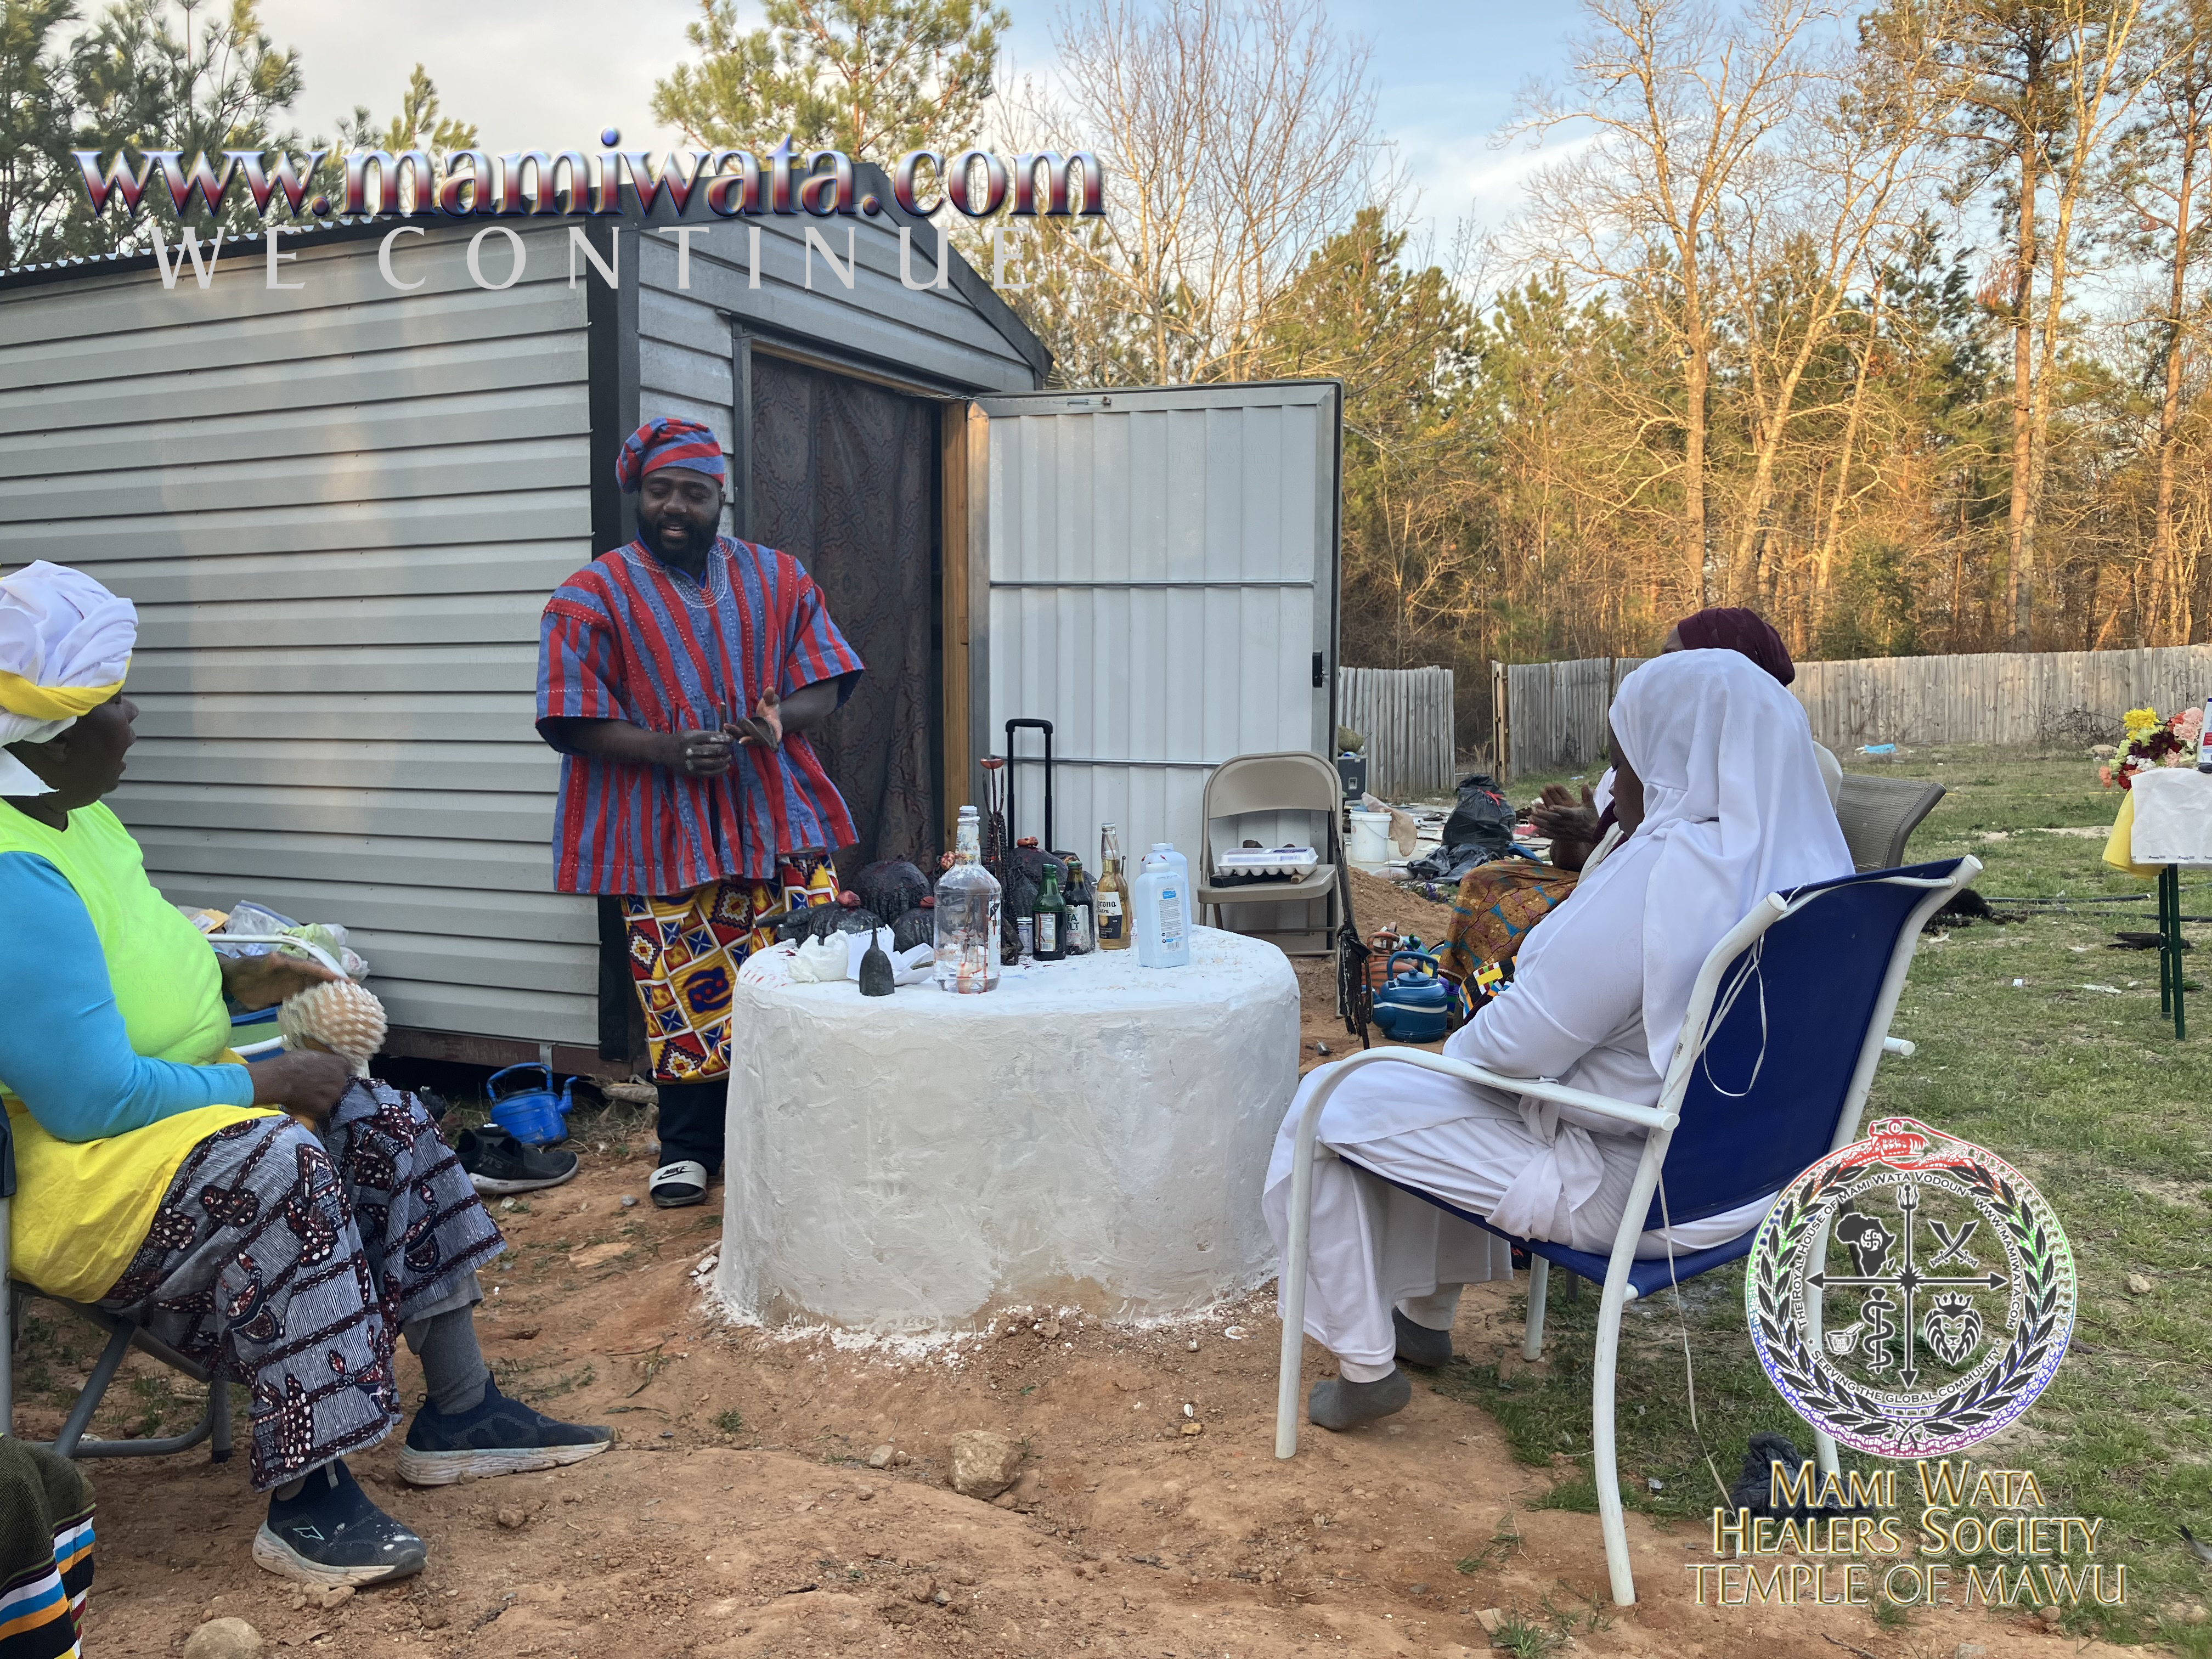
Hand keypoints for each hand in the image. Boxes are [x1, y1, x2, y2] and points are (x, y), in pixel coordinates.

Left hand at [221, 948, 344, 1011]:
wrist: (232, 982)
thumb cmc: (244, 970)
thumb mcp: (256, 965)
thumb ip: (268, 963)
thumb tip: (278, 958)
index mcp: (292, 964)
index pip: (315, 969)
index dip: (331, 975)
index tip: (346, 982)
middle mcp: (297, 975)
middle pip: (321, 980)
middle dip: (338, 985)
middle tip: (356, 994)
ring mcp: (293, 986)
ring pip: (316, 990)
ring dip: (330, 996)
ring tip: (347, 1004)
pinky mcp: (288, 997)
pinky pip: (306, 1001)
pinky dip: (317, 1005)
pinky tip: (326, 1013)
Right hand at [246, 1050, 351, 1125]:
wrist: (279, 1079)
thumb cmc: (291, 1063)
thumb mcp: (311, 1055)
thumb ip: (323, 1061)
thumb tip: (322, 1065)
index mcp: (339, 1064)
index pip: (345, 1069)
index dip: (334, 1072)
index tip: (326, 1075)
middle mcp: (341, 1080)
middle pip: (339, 1084)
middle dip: (329, 1086)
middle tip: (314, 1086)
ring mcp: (333, 1096)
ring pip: (330, 1097)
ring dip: (322, 1098)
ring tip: (307, 1096)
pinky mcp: (323, 1108)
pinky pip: (321, 1109)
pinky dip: (314, 1108)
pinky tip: (303, 1104)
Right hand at [660, 727, 732, 776]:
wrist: (665, 751)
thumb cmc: (682, 740)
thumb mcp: (691, 733)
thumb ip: (707, 734)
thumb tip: (725, 736)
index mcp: (691, 738)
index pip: (712, 738)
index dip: (724, 739)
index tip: (731, 739)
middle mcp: (691, 750)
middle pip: (715, 750)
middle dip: (725, 749)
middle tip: (728, 748)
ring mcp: (691, 762)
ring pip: (714, 762)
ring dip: (725, 759)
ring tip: (728, 757)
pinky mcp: (692, 772)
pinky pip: (710, 773)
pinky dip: (721, 770)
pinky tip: (726, 766)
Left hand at [726, 687, 783, 747]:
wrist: (768, 714)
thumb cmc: (772, 708)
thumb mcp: (772, 701)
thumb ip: (770, 697)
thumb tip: (769, 689)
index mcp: (775, 726)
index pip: (777, 732)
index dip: (776, 736)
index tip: (776, 740)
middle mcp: (765, 734)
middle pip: (757, 739)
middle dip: (749, 740)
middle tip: (742, 740)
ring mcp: (754, 735)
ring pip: (745, 737)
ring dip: (736, 734)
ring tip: (727, 727)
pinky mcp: (746, 733)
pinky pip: (739, 734)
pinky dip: (732, 731)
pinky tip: (725, 726)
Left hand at [1529, 783, 1600, 845]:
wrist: (1594, 835)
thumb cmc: (1592, 818)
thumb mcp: (1590, 805)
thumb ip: (1587, 794)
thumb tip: (1586, 783)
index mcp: (1576, 815)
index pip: (1567, 812)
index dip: (1559, 809)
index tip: (1551, 806)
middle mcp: (1570, 824)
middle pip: (1555, 820)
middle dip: (1544, 815)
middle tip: (1534, 810)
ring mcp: (1565, 831)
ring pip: (1551, 828)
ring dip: (1540, 823)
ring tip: (1530, 818)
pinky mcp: (1563, 837)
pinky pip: (1552, 836)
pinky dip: (1544, 833)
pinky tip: (1535, 830)